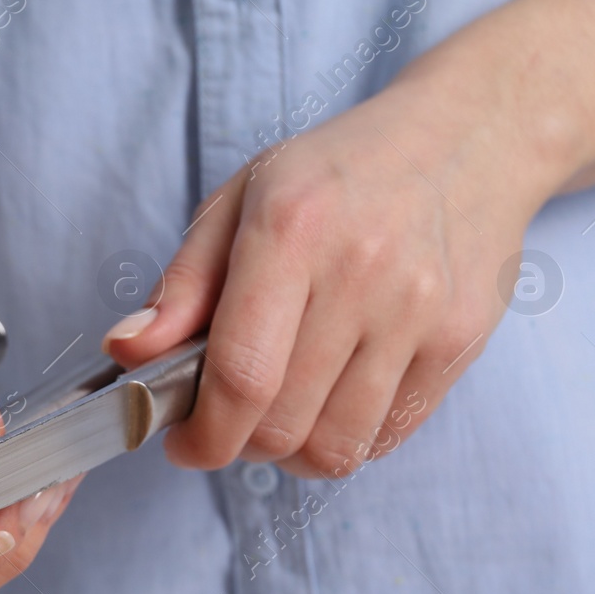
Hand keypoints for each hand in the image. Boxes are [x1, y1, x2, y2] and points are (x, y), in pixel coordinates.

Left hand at [104, 81, 535, 477]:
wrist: (469, 139)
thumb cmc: (338, 174)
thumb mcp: (241, 201)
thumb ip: (180, 285)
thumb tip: (125, 352)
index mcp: (292, 230)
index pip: (241, 377)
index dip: (202, 435)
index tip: (182, 441)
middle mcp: (362, 273)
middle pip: (282, 425)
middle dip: (237, 444)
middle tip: (227, 420)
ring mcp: (420, 311)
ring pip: (336, 449)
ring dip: (292, 454)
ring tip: (280, 414)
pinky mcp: (461, 342)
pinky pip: (388, 437)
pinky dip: (347, 441)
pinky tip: (331, 402)